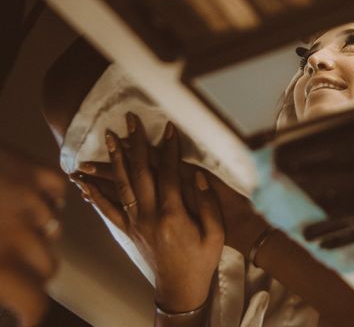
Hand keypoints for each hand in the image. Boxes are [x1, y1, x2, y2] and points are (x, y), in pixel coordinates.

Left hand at [0, 145, 65, 325]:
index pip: (34, 302)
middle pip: (49, 268)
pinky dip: (47, 201)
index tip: (26, 319)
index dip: (33, 316)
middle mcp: (21, 233)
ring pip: (53, 231)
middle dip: (32, 272)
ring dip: (37, 234)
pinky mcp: (39, 172)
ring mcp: (34, 200)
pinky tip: (25, 198)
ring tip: (10, 224)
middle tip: (11, 267)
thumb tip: (3, 290)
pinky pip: (58, 195)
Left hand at [74, 114, 223, 312]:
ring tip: (107, 139)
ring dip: (112, 160)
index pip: (169, 172)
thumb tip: (198, 176)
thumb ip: (207, 204)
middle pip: (140, 172)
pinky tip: (84, 182)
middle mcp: (149, 215)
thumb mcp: (215, 233)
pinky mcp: (128, 230)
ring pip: (121, 185)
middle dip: (135, 143)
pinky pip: (108, 210)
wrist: (181, 288)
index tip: (167, 127)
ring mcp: (136, 223)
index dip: (169, 148)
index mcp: (173, 214)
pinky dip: (95, 194)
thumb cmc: (201, 260)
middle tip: (130, 120)